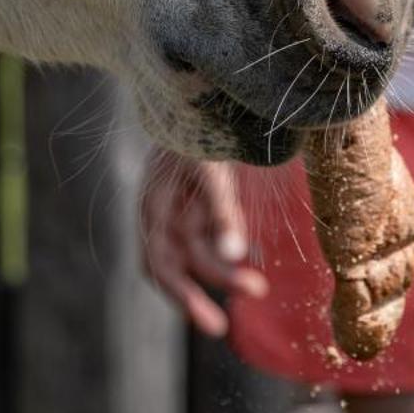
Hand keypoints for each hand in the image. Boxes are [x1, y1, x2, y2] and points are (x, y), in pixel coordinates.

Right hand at [139, 148, 268, 337]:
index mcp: (155, 205)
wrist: (202, 88)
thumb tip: (235, 255)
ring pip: (199, 250)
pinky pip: (210, 232)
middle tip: (234, 317)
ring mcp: (180, 203)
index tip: (212, 324)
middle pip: (179, 263)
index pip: (161, 264)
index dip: (184, 297)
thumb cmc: (201, 129)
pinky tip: (251, 256)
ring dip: (225, 269)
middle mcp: (163, 209)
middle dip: (207, 290)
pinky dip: (228, 246)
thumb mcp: (212, 169)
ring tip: (258, 284)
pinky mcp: (198, 196)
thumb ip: (222, 212)